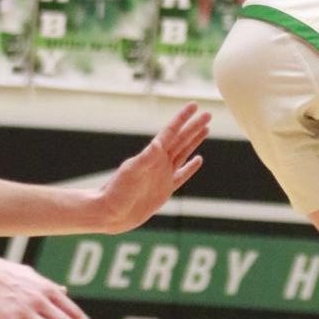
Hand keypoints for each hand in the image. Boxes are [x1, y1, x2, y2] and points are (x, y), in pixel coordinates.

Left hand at [96, 104, 210, 232]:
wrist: (110, 213)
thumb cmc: (116, 191)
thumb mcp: (130, 172)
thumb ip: (145, 158)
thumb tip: (157, 143)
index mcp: (152, 155)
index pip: (171, 132)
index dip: (182, 118)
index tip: (194, 105)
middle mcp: (159, 162)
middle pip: (181, 140)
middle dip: (194, 126)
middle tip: (208, 114)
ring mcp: (163, 175)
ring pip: (183, 153)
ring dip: (194, 141)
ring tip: (206, 129)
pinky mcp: (165, 190)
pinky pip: (182, 175)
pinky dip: (191, 167)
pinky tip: (198, 159)